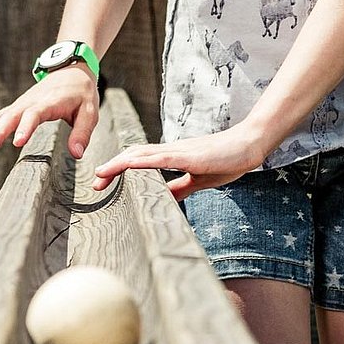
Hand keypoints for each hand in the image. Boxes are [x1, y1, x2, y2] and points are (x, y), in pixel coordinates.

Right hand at [0, 64, 99, 159]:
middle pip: (11, 115)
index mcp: (50, 101)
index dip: (25, 127)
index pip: (35, 114)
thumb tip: (76, 154)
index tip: (17, 143)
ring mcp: (21, 103)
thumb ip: (82, 133)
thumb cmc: (81, 93)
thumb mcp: (90, 111)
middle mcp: (31, 101)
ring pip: (0, 117)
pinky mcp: (17, 108)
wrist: (71, 69)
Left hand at [91, 125, 263, 201]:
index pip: (139, 161)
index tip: (104, 183)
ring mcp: (180, 151)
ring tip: (102, 173)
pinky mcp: (191, 156)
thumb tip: (164, 197)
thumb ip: (181, 187)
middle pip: (134, 155)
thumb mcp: (199, 179)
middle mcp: (172, 150)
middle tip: (95, 182)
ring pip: (143, 154)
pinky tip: (131, 164)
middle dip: (112, 168)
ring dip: (120, 163)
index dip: (119, 169)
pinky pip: (163, 158)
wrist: (248, 146)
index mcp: (173, 157)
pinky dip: (144, 161)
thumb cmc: (227, 160)